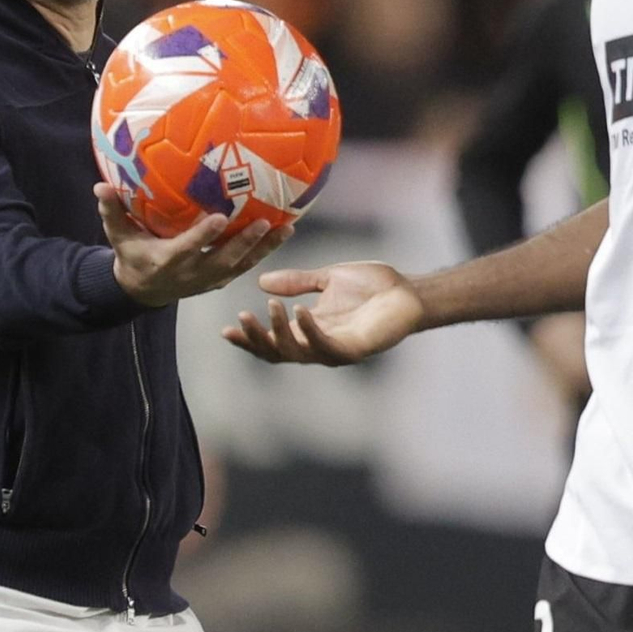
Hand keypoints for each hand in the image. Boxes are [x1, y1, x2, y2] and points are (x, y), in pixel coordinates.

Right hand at [95, 182, 292, 306]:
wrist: (143, 290)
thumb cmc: (132, 255)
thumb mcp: (118, 236)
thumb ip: (112, 212)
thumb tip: (100, 186)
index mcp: (166, 261)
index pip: (186, 248)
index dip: (203, 235)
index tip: (221, 217)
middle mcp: (191, 274)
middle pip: (222, 259)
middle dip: (244, 243)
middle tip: (265, 222)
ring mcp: (208, 280)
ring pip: (240, 266)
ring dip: (264, 249)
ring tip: (287, 228)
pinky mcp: (220, 280)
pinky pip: (245, 267)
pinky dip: (264, 252)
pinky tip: (282, 233)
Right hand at [221, 262, 423, 364]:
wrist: (407, 291)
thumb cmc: (373, 287)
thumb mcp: (327, 279)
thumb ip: (297, 282)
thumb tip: (261, 282)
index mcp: (309, 328)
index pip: (272, 340)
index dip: (248, 338)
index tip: (225, 330)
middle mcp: (318, 343)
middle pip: (278, 352)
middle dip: (256, 339)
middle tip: (237, 321)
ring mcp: (335, 349)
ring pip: (297, 351)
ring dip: (279, 332)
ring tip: (267, 308)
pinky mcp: (354, 349)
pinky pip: (325, 345)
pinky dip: (309, 330)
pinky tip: (298, 311)